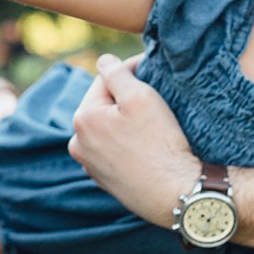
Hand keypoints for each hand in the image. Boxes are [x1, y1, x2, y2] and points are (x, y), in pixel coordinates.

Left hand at [68, 53, 199, 228]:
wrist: (175, 194)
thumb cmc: (159, 143)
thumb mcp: (140, 97)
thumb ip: (116, 73)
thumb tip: (103, 60)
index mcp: (82, 119)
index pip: (104, 80)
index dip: (131, 71)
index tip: (152, 69)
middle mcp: (78, 143)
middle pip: (104, 105)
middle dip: (125, 98)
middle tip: (155, 98)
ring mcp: (89, 165)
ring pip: (108, 128)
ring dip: (125, 121)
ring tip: (152, 123)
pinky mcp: (105, 181)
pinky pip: (114, 150)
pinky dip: (127, 143)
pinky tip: (146, 146)